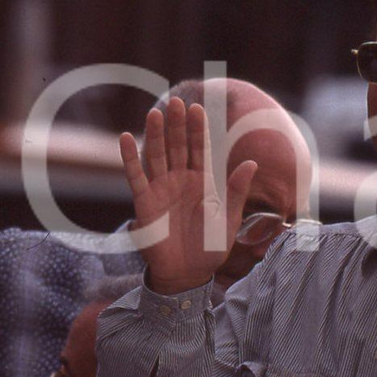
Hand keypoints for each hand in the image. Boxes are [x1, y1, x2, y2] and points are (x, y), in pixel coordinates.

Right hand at [118, 98, 256, 294]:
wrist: (188, 274)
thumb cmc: (210, 247)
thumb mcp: (229, 218)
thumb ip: (236, 190)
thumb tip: (251, 162)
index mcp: (203, 182)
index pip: (201, 149)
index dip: (198, 130)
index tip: (197, 109)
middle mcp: (181, 181)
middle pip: (178, 147)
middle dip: (177, 125)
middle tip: (176, 101)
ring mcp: (162, 189)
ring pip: (157, 156)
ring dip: (155, 135)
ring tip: (154, 113)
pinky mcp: (144, 203)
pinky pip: (135, 177)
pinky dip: (129, 158)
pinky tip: (125, 138)